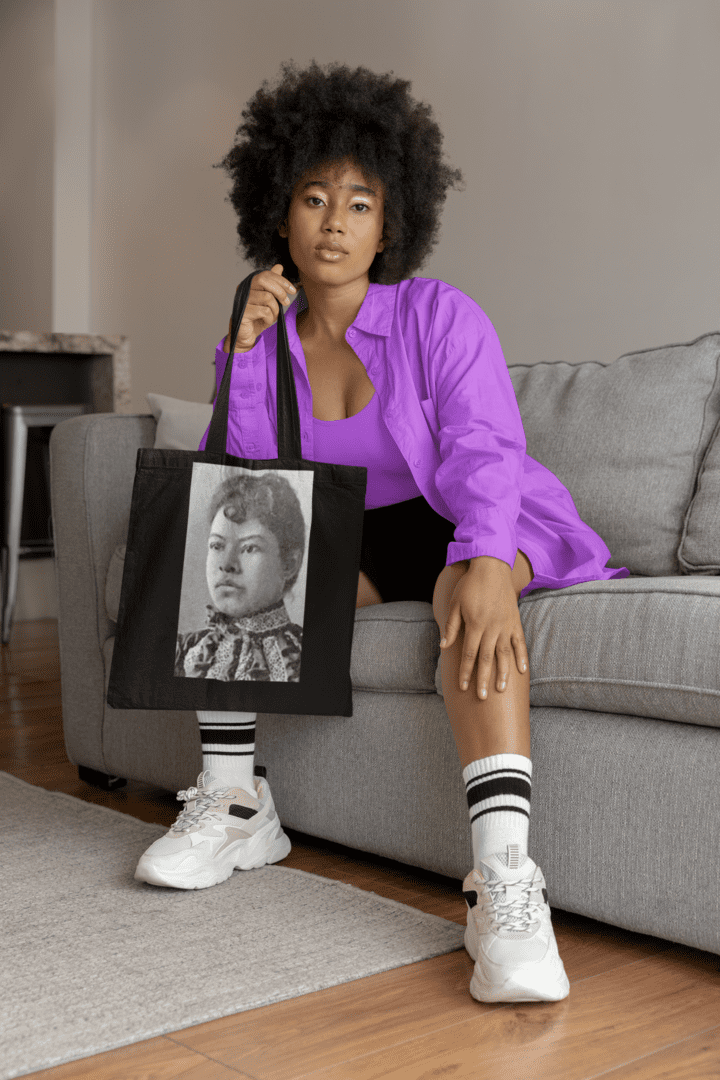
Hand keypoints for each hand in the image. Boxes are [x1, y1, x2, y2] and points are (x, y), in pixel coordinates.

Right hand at [223, 264, 296, 352]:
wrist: (246, 336)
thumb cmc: (257, 317)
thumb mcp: (268, 300)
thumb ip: (272, 284)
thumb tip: (279, 267)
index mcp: (250, 284)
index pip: (266, 275)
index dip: (282, 280)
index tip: (293, 290)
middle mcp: (243, 289)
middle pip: (264, 280)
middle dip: (280, 291)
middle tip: (286, 302)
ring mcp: (242, 301)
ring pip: (267, 298)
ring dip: (275, 309)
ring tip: (272, 316)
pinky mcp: (243, 313)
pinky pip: (264, 311)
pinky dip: (269, 318)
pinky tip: (265, 321)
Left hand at [439, 557, 527, 697]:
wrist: (492, 568)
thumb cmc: (470, 586)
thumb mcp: (454, 604)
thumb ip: (451, 627)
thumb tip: (444, 646)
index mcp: (475, 624)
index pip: (468, 654)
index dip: (465, 672)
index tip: (462, 687)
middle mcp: (491, 628)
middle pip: (486, 659)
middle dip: (483, 679)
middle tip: (482, 697)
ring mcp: (505, 626)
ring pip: (504, 654)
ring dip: (503, 673)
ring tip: (501, 689)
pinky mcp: (515, 622)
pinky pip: (520, 643)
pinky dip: (521, 657)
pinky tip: (522, 671)